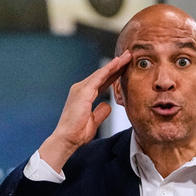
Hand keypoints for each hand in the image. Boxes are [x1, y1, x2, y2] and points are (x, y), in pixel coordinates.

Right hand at [38, 50, 130, 171]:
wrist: (67, 139)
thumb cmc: (77, 133)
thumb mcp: (93, 121)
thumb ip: (101, 112)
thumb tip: (108, 105)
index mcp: (84, 95)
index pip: (102, 82)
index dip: (114, 74)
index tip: (125, 68)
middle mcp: (81, 89)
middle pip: (103, 74)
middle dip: (116, 65)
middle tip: (128, 56)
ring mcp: (81, 89)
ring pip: (102, 73)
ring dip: (115, 64)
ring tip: (127, 56)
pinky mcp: (83, 92)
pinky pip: (99, 77)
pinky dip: (109, 69)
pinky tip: (117, 63)